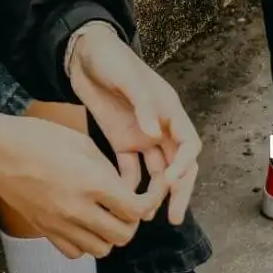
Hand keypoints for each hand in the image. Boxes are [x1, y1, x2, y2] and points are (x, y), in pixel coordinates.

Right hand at [0, 109, 158, 257]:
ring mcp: (61, 224)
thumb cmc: (38, 137)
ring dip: (110, 233)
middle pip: (124, 234)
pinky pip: (77, 252)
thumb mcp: (82, 142)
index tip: (149, 192)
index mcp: (92, 182)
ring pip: (103, 249)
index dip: (150, 201)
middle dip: (132, 220)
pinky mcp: (46, 231)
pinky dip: (86, 242)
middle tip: (127, 203)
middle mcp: (79, 209)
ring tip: (105, 213)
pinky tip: (83, 222)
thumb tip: (124, 188)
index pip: (136, 209)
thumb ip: (108, 169)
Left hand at [67, 25, 200, 225]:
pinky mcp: (121, 141)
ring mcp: (141, 136)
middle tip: (174, 217)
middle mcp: (159, 127)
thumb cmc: (111, 58)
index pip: (189, 143)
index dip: (185, 164)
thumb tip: (154, 132)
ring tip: (145, 215)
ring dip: (156, 193)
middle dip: (179, 190)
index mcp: (168, 110)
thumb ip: (143, 103)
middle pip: (178, 164)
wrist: (83, 54)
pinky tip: (124, 199)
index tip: (171, 180)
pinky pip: (131, 168)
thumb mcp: (128, 77)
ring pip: (157, 171)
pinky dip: (131, 184)